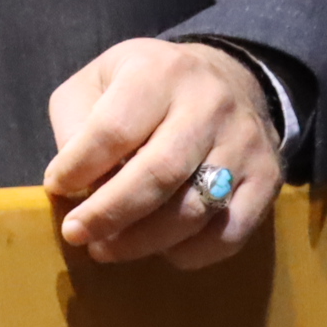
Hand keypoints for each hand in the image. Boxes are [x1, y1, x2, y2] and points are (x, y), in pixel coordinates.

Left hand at [42, 37, 283, 267]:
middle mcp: (209, 104)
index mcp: (159, 73)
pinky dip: (190, 253)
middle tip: (76, 234)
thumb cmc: (146, 86)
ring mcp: (244, 143)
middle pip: (158, 175)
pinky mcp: (268, 179)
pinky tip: (161, 249)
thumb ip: (76, 123)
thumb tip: (71, 184)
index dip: (78, 167)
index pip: (113, 130)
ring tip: (107, 247)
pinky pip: (229, 233)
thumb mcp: (98, 81)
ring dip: (142, 242)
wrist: (228, 76)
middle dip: (109, 214)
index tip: (57, 186)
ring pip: (193, 210)